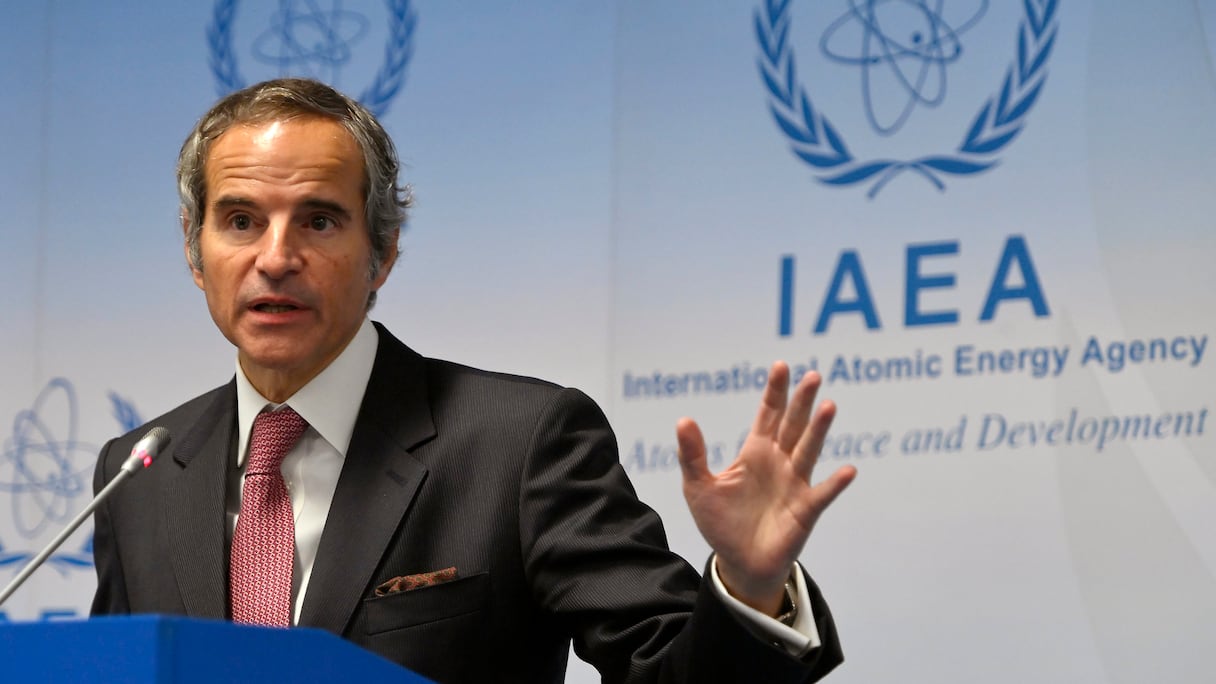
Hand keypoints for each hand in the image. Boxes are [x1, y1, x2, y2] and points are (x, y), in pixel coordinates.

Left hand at [677, 361, 855, 614]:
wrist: (739, 562)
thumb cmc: (720, 523)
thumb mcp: (698, 487)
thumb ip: (692, 455)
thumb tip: (683, 419)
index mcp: (755, 452)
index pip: (768, 414)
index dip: (774, 391)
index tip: (781, 366)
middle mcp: (779, 462)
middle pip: (793, 425)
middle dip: (801, 401)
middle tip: (813, 375)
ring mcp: (795, 484)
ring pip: (808, 451)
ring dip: (818, 430)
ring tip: (828, 406)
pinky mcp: (805, 510)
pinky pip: (822, 494)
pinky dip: (835, 483)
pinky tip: (848, 470)